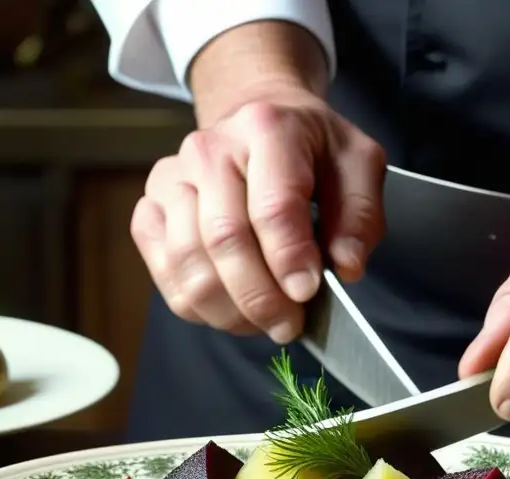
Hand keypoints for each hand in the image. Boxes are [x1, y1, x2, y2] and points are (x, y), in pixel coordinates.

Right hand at [130, 85, 386, 344]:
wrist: (258, 123)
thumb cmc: (311, 150)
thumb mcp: (358, 165)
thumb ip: (360, 216)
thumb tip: (346, 267)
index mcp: (266, 129)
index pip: (272, 206)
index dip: (289, 259)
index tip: (308, 292)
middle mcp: (208, 150)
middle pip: (223, 240)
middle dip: (260, 297)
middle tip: (291, 324)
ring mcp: (170, 180)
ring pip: (189, 265)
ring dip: (231, 310)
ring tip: (266, 321)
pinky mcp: (149, 210)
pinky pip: (166, 275)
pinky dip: (199, 306)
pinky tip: (233, 309)